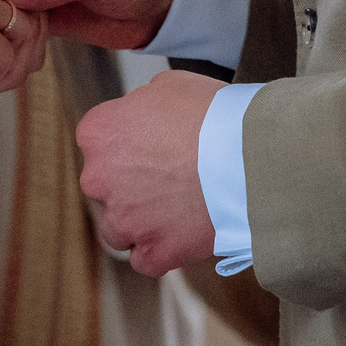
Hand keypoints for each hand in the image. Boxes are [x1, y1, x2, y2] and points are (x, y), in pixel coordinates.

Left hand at [76, 70, 220, 275]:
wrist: (247, 157)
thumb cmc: (212, 115)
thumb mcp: (169, 86)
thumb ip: (141, 104)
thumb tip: (142, 117)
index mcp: (97, 133)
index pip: (99, 141)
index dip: (128, 143)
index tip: (153, 146)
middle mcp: (98, 178)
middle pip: (106, 185)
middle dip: (131, 183)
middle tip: (170, 176)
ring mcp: (123, 221)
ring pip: (119, 228)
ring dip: (140, 221)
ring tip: (177, 208)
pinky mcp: (152, 253)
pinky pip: (145, 259)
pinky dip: (161, 250)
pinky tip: (183, 234)